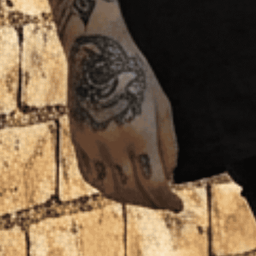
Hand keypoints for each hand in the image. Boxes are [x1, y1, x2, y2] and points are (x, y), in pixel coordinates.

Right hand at [66, 27, 183, 211]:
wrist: (95, 49)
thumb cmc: (136, 72)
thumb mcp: (163, 104)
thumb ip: (169, 144)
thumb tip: (170, 176)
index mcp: (138, 134)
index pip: (154, 184)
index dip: (167, 201)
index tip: (178, 205)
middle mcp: (111, 143)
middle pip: (132, 191)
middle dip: (151, 202)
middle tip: (164, 202)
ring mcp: (90, 143)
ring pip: (109, 188)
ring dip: (128, 198)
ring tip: (143, 196)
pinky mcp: (77, 139)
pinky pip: (90, 175)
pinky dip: (106, 187)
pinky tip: (119, 186)